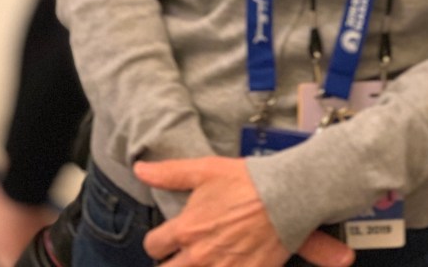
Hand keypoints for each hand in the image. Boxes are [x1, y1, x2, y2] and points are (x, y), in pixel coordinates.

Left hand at [134, 157, 354, 266]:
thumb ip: (169, 173)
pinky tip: (225, 263)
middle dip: (172, 262)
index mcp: (186, 229)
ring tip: (202, 258)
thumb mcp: (206, 170)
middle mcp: (199, 256)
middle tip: (183, 254)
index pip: (153, 246)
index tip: (167, 238)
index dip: (158, 241)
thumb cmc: (247, 182)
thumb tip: (140, 169)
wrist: (286, 196)